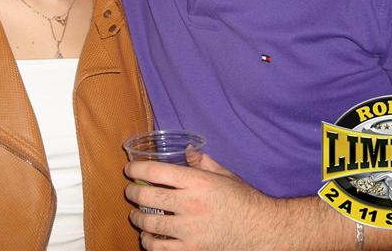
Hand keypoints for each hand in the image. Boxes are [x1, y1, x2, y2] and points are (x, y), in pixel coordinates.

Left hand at [125, 153, 274, 249]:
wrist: (261, 230)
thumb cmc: (244, 200)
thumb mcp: (224, 175)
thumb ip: (202, 162)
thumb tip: (187, 150)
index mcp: (197, 182)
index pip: (156, 172)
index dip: (136, 168)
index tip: (130, 168)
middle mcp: (190, 204)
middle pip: (146, 196)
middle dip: (132, 192)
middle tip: (130, 190)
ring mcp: (189, 229)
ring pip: (149, 223)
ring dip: (137, 217)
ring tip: (136, 214)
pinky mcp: (191, 250)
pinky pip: (159, 248)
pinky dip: (148, 242)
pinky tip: (148, 237)